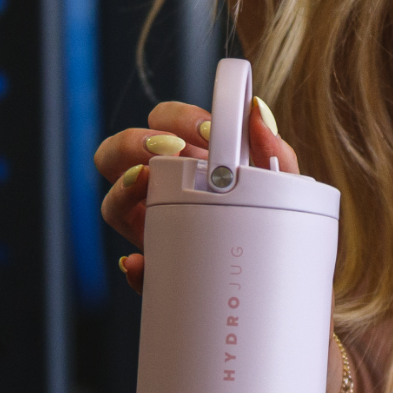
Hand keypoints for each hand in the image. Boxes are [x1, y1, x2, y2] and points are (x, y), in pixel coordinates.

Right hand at [93, 98, 298, 293]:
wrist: (275, 280)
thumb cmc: (272, 225)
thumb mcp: (281, 187)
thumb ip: (274, 150)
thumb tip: (257, 111)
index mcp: (185, 164)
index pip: (161, 123)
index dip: (175, 118)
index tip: (207, 129)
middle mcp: (157, 192)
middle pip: (115, 155)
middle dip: (132, 142)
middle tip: (169, 149)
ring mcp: (151, 231)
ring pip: (112, 206)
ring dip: (122, 192)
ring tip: (147, 186)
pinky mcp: (157, 273)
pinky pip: (135, 270)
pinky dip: (135, 267)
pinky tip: (142, 261)